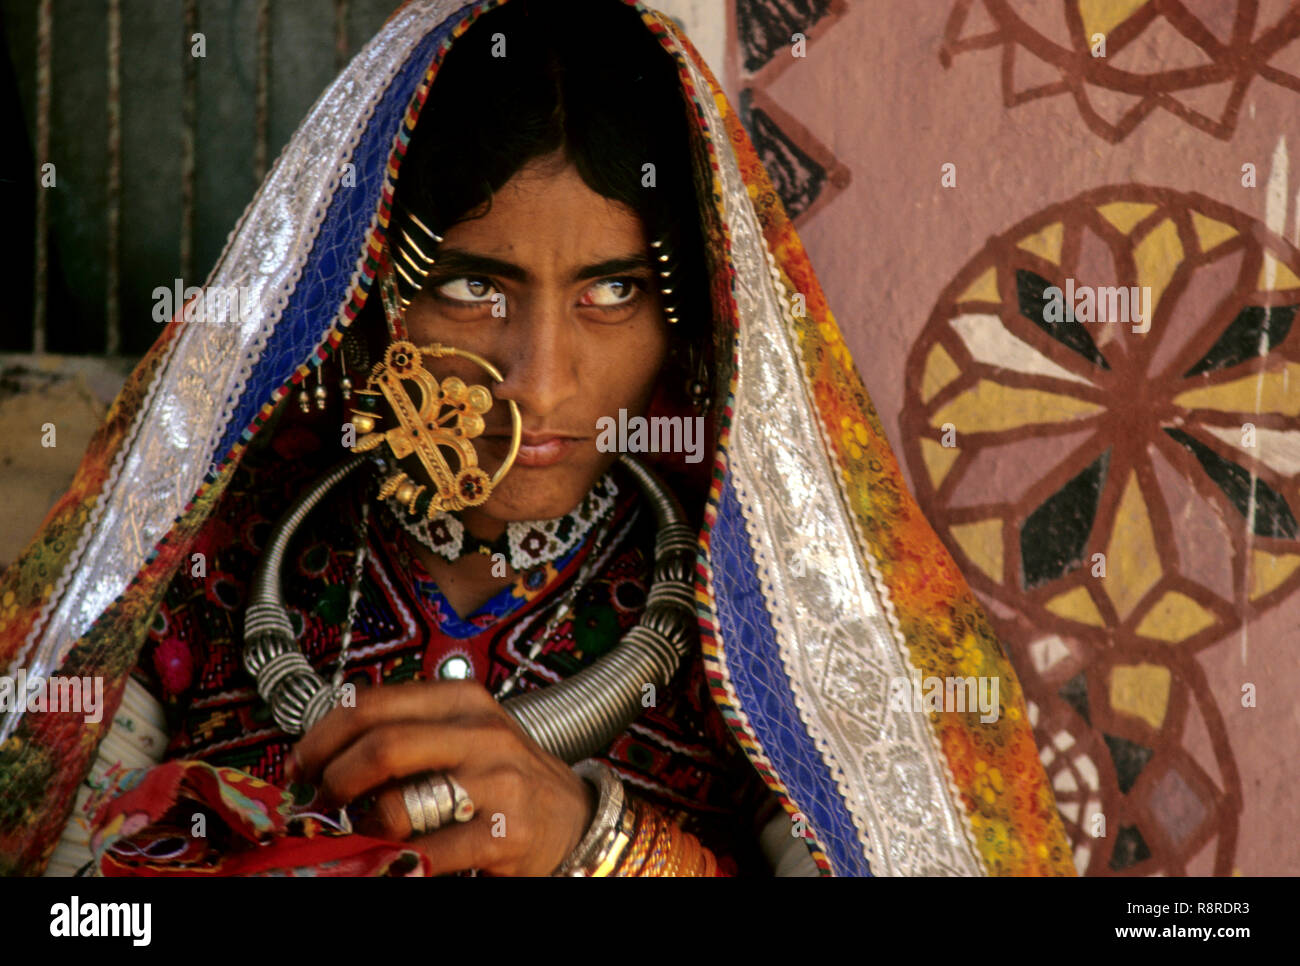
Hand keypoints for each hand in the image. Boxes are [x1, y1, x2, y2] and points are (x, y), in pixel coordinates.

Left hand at [289, 680, 596, 875]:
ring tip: (364, 837)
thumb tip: (322, 753)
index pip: (372, 703)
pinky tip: (394, 862)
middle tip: (322, 804)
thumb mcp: (462, 736)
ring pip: (398, 805)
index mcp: (462, 700)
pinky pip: (425, 855)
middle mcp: (481, 734)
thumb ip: (405, 732)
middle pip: (381, 746)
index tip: (300, 765)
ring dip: (364, 830)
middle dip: (335, 781)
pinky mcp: (503, 835)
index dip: (321, 737)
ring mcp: (497, 783)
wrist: (573, 819)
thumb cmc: (503, 778)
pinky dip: (395, 864)